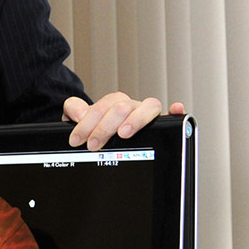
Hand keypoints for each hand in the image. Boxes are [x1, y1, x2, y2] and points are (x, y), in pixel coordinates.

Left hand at [64, 93, 185, 150]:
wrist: (102, 138)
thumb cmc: (95, 130)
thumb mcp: (77, 121)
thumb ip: (73, 111)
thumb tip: (79, 113)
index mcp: (112, 103)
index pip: (101, 107)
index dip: (86, 123)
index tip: (76, 139)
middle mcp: (130, 107)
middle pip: (121, 107)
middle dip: (104, 127)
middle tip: (93, 144)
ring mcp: (146, 114)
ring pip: (147, 106)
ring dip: (135, 119)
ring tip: (123, 133)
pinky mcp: (160, 124)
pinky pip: (171, 115)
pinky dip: (174, 111)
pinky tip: (175, 110)